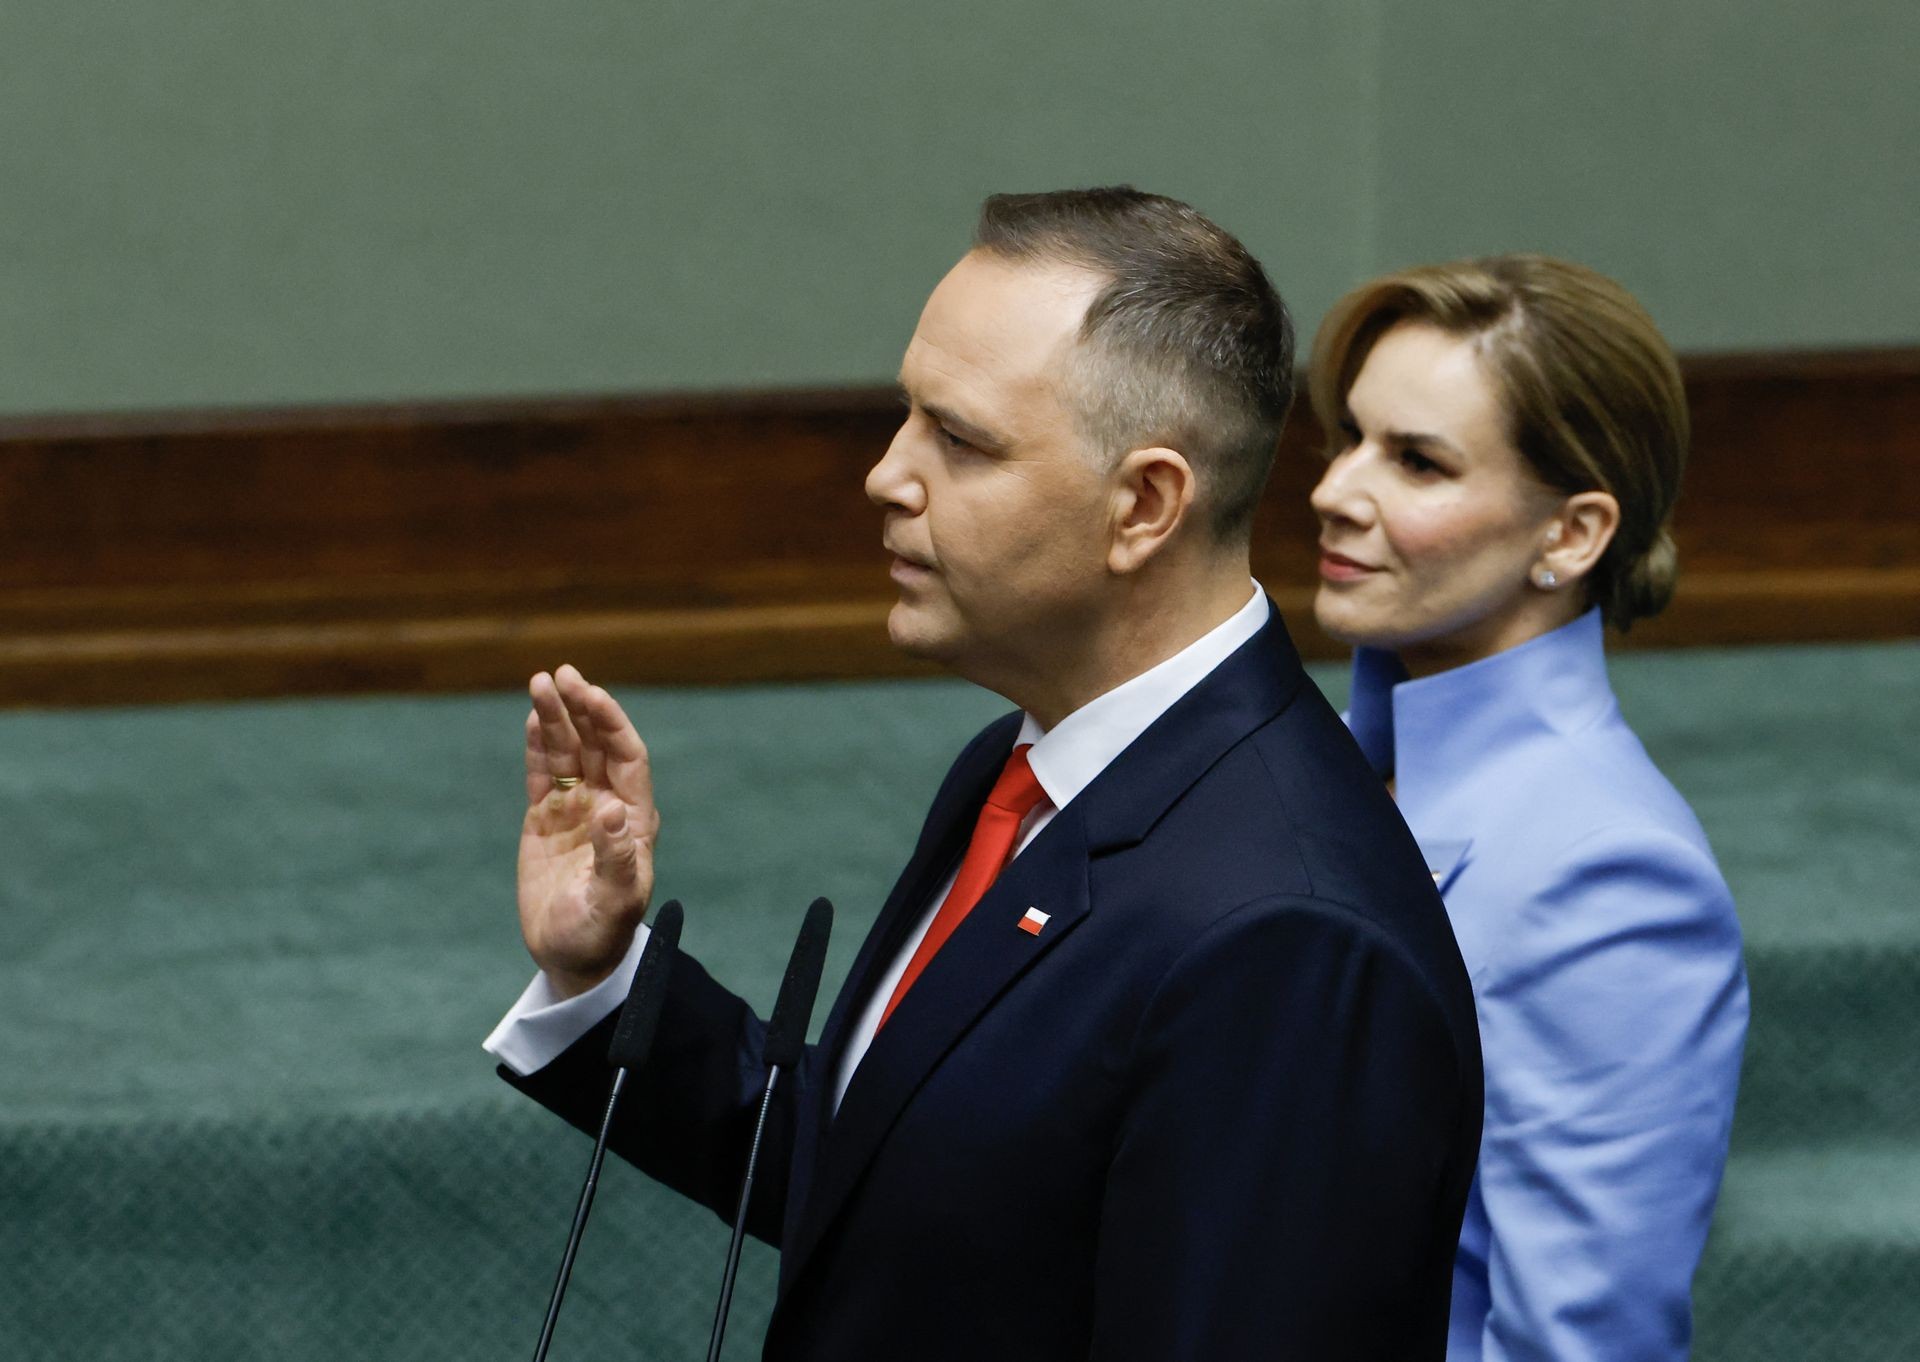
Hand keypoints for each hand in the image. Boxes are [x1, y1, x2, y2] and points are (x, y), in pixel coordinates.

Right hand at [517, 664, 660, 997]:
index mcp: (634, 818)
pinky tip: (532, 717)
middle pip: (597, 744)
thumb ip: (615, 857)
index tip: (591, 694)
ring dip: (556, 718)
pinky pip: (544, 773)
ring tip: (539, 682)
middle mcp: (608, 805)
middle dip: (582, 708)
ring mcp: (576, 810)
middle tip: (562, 673)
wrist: (573, 957)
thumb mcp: (613, 901)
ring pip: (567, 753)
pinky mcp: (546, 820)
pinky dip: (538, 745)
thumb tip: (612, 812)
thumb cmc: (601, 933)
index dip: (611, 723)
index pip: (627, 756)